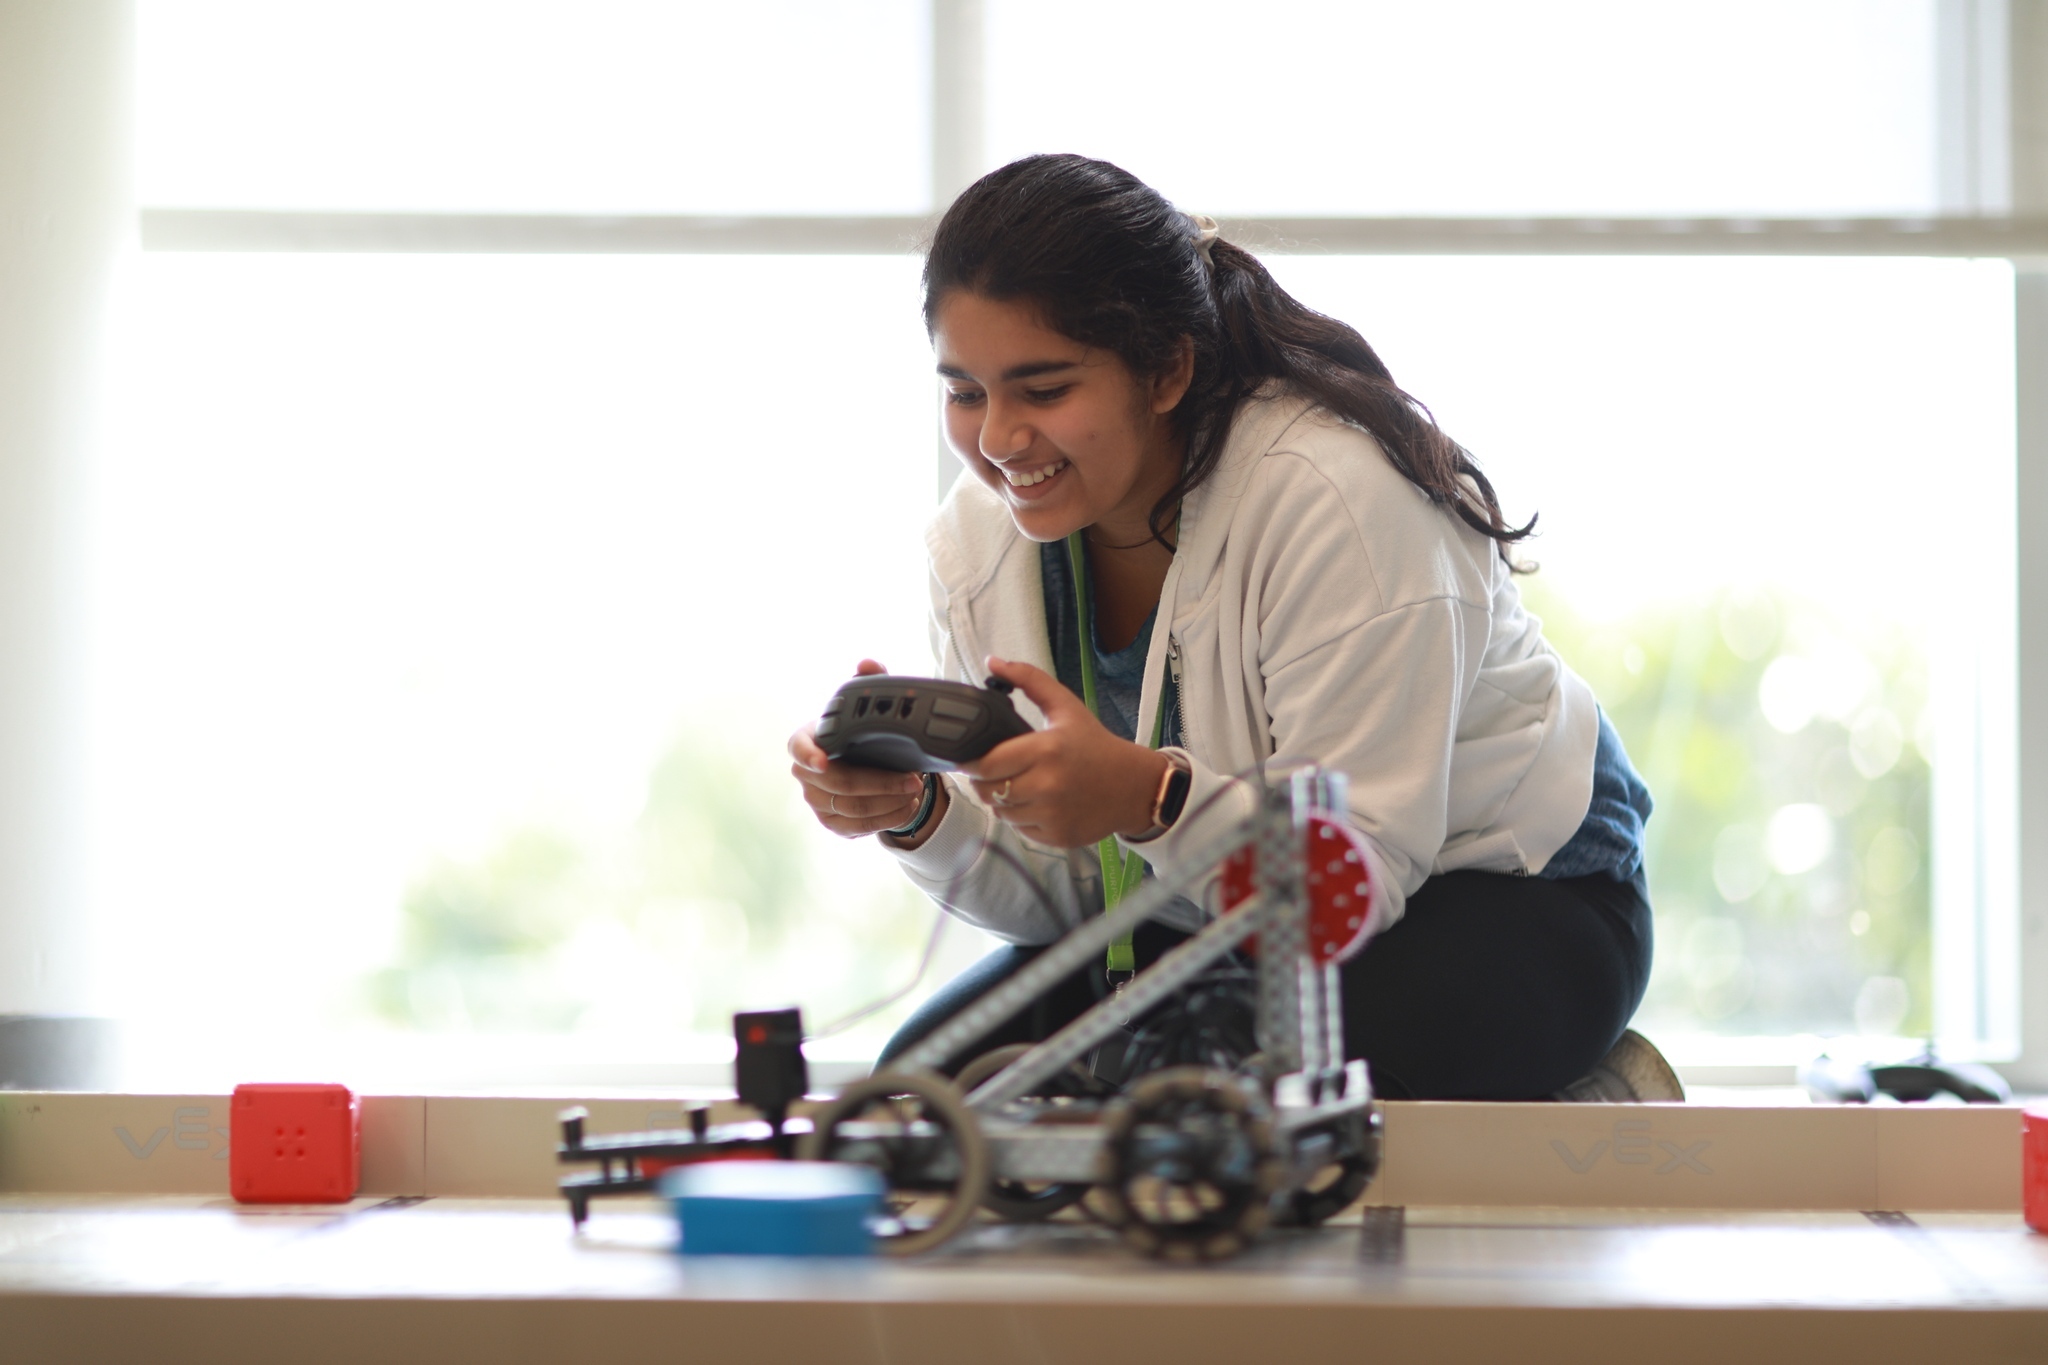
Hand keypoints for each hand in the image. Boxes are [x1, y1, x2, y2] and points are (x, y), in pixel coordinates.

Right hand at [788, 659, 943, 841]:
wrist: (865, 764)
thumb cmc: (860, 731)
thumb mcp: (867, 705)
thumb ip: (869, 681)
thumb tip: (868, 663)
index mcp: (806, 739)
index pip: (798, 748)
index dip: (808, 755)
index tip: (823, 761)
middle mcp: (805, 774)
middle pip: (838, 782)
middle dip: (878, 782)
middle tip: (912, 778)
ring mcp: (816, 801)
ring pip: (853, 808)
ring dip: (889, 802)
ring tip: (916, 790)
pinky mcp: (832, 823)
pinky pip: (859, 827)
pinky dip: (887, 819)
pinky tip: (908, 807)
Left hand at [963, 656, 1170, 847]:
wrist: (1133, 786)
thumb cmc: (1095, 745)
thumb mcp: (1066, 707)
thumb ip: (1029, 679)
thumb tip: (992, 661)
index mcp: (1046, 749)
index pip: (986, 764)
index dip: (972, 763)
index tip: (972, 758)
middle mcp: (1047, 785)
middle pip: (988, 791)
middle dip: (985, 782)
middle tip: (996, 772)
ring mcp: (1052, 814)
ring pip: (1001, 813)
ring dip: (1003, 801)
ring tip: (1021, 785)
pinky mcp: (1056, 836)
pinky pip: (1020, 829)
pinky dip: (1022, 818)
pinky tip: (1037, 803)